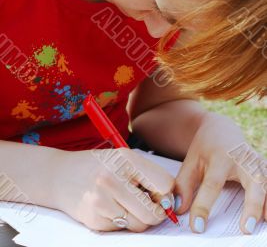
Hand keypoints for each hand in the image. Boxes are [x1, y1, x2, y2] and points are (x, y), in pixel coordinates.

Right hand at [53, 148, 174, 231]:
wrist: (59, 175)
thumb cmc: (98, 166)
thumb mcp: (122, 159)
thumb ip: (147, 176)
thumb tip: (171, 203)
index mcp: (125, 159)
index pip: (164, 185)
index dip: (166, 194)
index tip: (159, 195)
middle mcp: (113, 178)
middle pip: (153, 211)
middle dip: (156, 213)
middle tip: (148, 205)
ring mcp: (101, 200)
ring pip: (139, 225)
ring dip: (138, 219)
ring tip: (126, 203)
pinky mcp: (94, 218)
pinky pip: (121, 229)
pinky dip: (120, 222)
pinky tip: (109, 207)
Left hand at [173, 112, 266, 233]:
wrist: (220, 129)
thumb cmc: (205, 148)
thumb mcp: (190, 162)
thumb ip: (184, 185)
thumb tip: (179, 209)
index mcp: (220, 157)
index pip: (212, 184)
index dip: (204, 206)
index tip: (197, 227)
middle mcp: (242, 159)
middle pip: (252, 182)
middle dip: (251, 205)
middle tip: (246, 229)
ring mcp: (256, 163)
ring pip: (266, 183)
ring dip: (265, 204)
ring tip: (261, 225)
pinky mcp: (264, 168)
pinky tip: (266, 216)